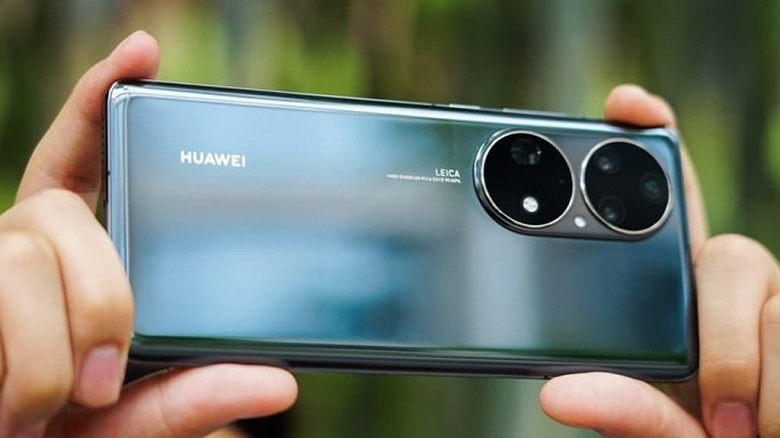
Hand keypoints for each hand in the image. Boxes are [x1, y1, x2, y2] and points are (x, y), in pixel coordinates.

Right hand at [0, 31, 296, 436]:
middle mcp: (26, 249)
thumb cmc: (66, 433)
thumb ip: (194, 397)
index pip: (82, 165)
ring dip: (48, 350)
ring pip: (22, 254)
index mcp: (77, 257)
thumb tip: (281, 384)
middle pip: (62, 217)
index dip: (98, 105)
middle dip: (101, 302)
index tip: (140, 53)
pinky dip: (18, 361)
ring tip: (51, 408)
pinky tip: (17, 408)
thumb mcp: (136, 418)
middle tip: (104, 384)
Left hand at [539, 85, 779, 436]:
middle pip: (729, 255)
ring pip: (775, 301)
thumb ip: (625, 410)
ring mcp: (776, 300)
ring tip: (745, 434)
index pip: (667, 205)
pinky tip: (772, 420)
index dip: (654, 142)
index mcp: (675, 299)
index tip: (626, 102)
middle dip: (723, 345)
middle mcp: (730, 287)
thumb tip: (557, 394)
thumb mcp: (662, 429)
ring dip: (756, 381)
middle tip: (718, 422)